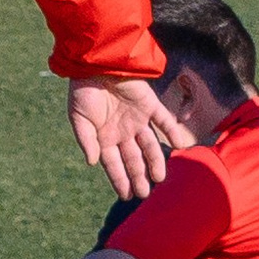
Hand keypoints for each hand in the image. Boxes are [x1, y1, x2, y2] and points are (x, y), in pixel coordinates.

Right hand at [68, 76, 179, 199]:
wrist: (96, 62)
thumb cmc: (83, 90)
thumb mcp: (78, 118)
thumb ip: (87, 141)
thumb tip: (93, 163)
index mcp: (104, 136)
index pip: (114, 163)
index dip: (120, 179)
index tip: (126, 195)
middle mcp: (122, 131)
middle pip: (134, 158)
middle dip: (139, 176)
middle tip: (145, 193)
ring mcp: (137, 118)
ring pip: (150, 144)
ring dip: (156, 161)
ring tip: (160, 178)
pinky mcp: (149, 104)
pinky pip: (164, 119)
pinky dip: (173, 131)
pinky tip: (180, 145)